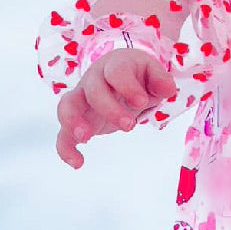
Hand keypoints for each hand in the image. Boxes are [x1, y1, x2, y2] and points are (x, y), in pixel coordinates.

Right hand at [55, 48, 177, 168]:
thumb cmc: (137, 78)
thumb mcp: (152, 74)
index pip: (116, 71)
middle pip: (93, 90)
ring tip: (85, 138)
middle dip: (109, 108)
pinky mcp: (76, 120)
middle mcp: (93, 80)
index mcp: (114, 65)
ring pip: (67, 105)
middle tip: (130, 125)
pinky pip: (63, 133)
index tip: (142, 102)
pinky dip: (65, 148)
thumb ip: (160, 79)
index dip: (127, 86)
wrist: (120, 80)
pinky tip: (77, 163)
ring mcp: (81, 99)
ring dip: (73, 121)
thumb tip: (167, 88)